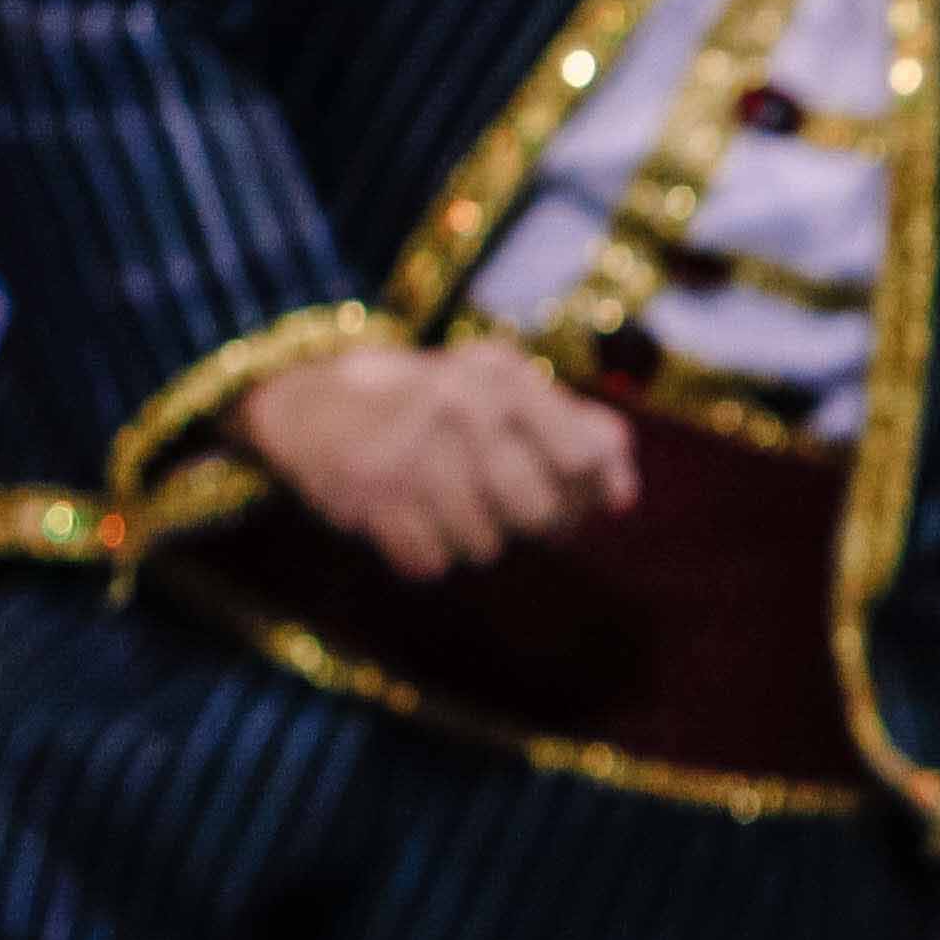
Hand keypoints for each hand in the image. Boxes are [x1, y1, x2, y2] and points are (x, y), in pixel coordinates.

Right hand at [237, 336, 632, 577]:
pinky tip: (412, 517)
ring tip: (450, 501)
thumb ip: (584, 432)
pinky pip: (431, 563)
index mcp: (504, 377)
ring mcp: (410, 452)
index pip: (582, 458)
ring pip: (485, 545)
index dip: (585, 490)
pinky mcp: (367, 497)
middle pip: (538, 513)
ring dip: (475, 537)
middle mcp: (459, 407)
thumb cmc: (440, 402)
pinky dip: (427, 552)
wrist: (315, 403)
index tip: (571, 491)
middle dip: (532, 521)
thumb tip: (624, 498)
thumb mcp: (510, 388)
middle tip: (506, 502)